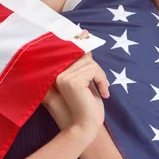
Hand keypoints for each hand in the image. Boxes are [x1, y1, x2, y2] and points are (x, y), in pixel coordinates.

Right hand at [42, 29, 109, 143]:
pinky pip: (93, 70)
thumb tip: (84, 35)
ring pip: (89, 62)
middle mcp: (54, 73)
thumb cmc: (87, 106)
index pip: (70, 51)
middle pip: (82, 55)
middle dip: (97, 69)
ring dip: (101, 76)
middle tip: (103, 86)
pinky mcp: (70, 81)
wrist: (86, 127)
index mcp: (55, 73)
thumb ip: (83, 61)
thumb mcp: (86, 79)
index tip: (84, 31)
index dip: (78, 41)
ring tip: (103, 91)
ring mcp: (61, 77)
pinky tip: (104, 93)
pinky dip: (102, 80)